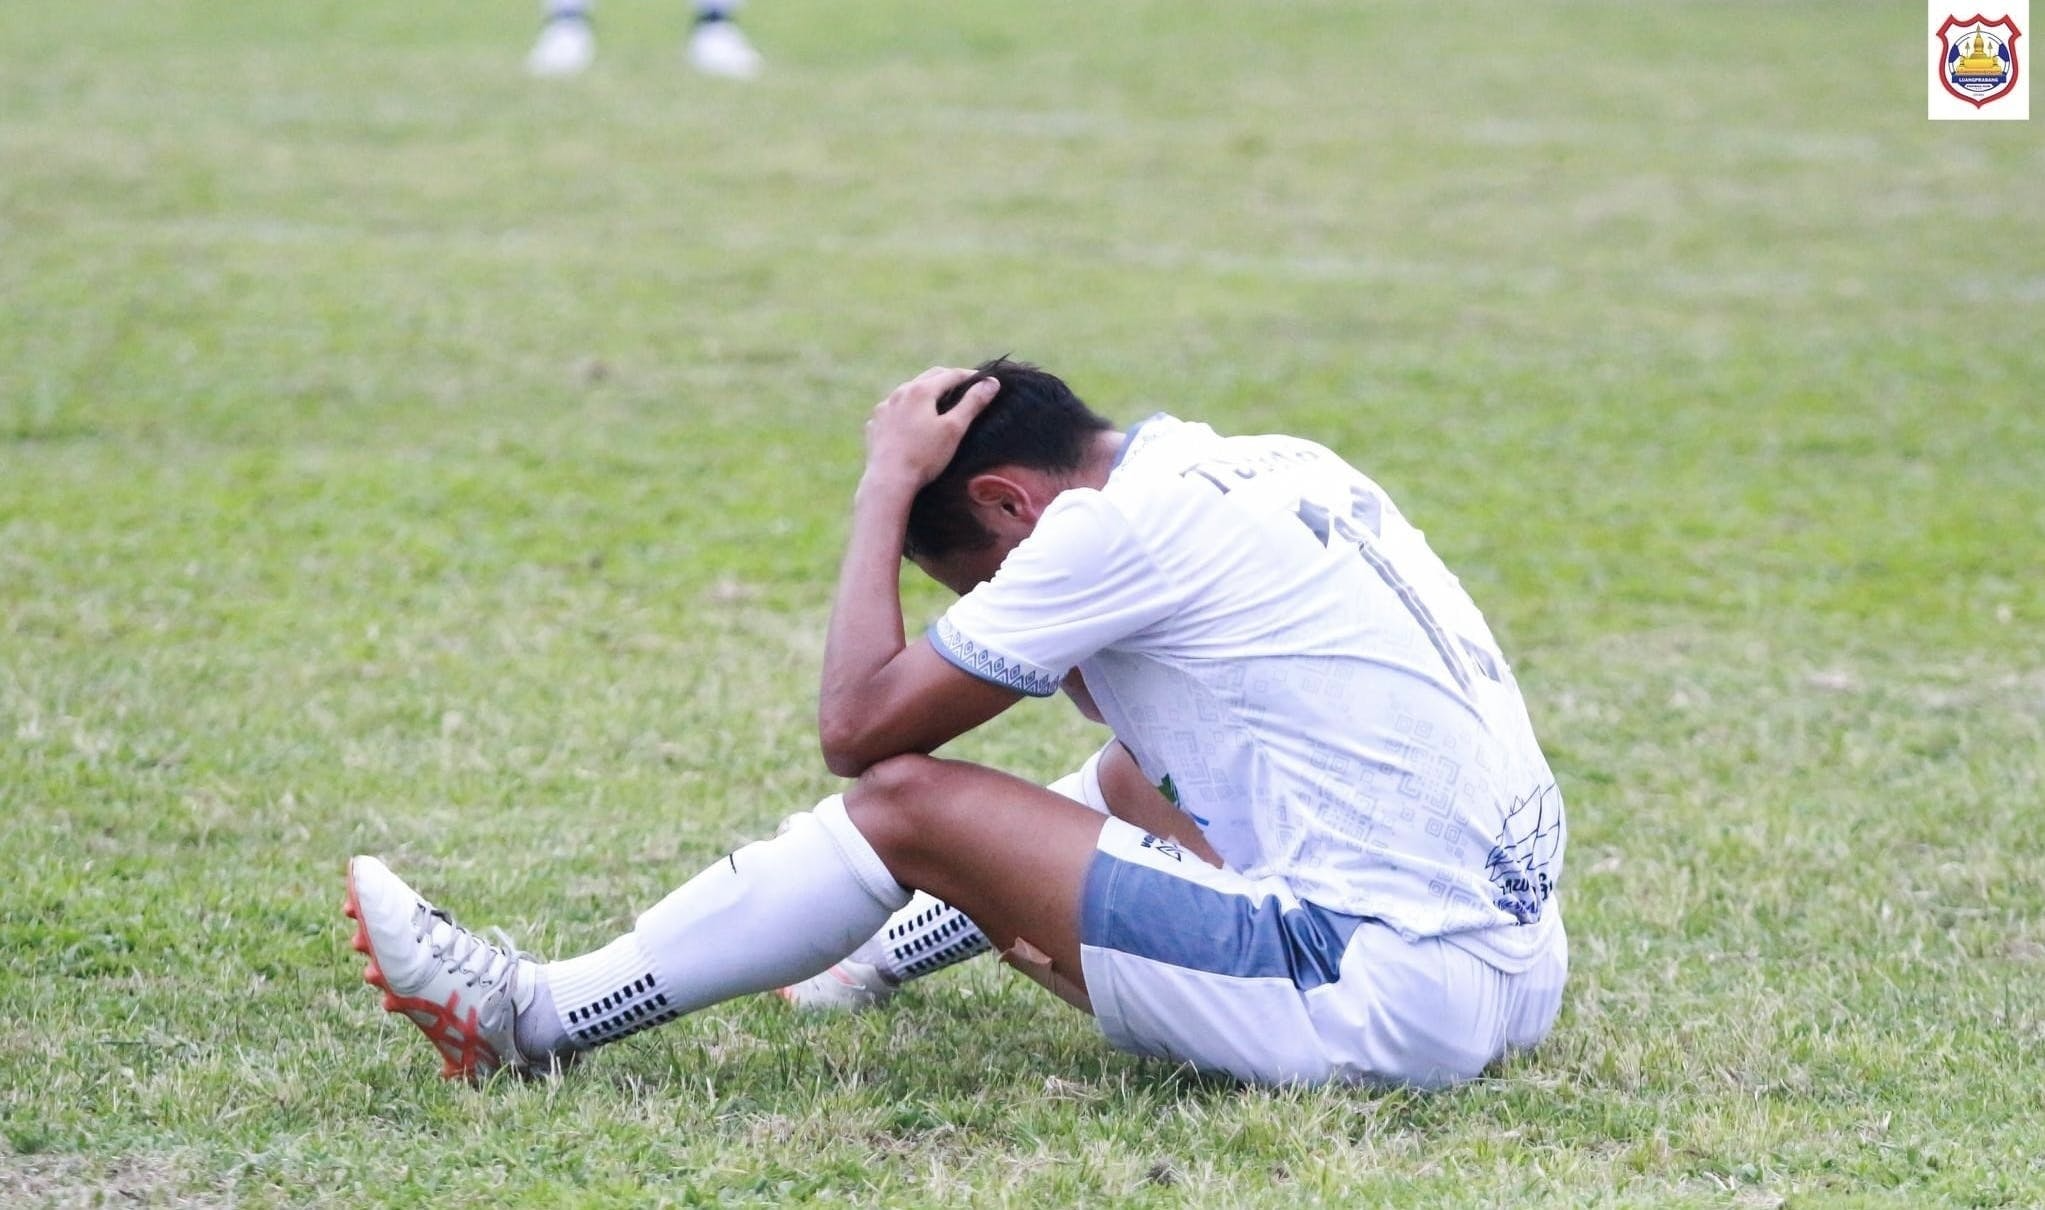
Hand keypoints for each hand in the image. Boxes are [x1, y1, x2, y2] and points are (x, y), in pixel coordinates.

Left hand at [862, 366, 1001, 491]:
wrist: (888, 480)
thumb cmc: (924, 456)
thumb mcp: (954, 429)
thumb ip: (972, 403)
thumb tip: (991, 383)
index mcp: (921, 390)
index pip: (951, 375)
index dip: (971, 376)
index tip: (985, 381)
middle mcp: (900, 392)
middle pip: (929, 377)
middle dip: (948, 379)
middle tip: (964, 386)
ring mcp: (884, 408)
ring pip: (908, 391)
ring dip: (925, 391)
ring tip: (937, 401)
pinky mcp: (875, 424)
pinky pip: (893, 409)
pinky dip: (906, 408)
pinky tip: (910, 419)